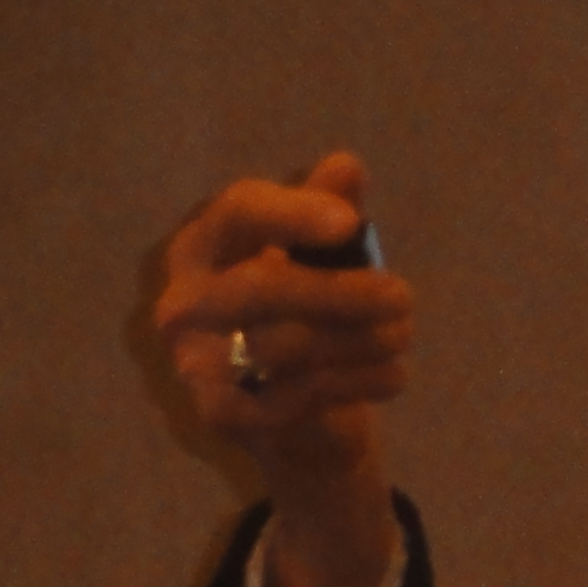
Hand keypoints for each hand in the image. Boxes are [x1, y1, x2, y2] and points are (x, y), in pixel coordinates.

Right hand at [152, 151, 414, 586]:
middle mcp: (183, 303)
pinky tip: (393, 375)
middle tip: (404, 297)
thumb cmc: (302, 322)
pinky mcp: (224, 414)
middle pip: (265, 288)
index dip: (292, 213)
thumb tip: (346, 164)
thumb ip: (327, 213)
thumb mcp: (319, 263)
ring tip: (402, 335)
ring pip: (288, 345)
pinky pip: (302, 394)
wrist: (296, 422)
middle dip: (346, 292)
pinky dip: (361, 381)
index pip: (236, 215)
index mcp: (202, 249)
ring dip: (363, 339)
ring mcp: (196, 363)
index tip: (350, 223)